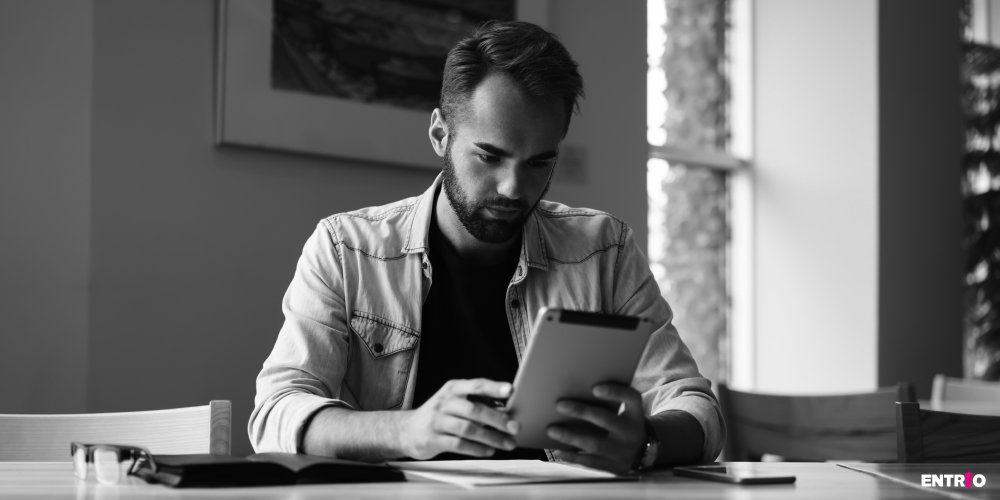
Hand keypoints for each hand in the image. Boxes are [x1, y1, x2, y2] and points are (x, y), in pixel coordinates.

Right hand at [398, 378, 520, 459]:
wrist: (407, 430)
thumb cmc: (440, 415)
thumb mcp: (454, 401)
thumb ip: (477, 402)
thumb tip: (506, 410)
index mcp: (453, 388)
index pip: (476, 385)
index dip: (494, 388)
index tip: (510, 391)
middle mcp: (444, 402)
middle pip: (474, 409)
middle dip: (498, 419)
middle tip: (515, 427)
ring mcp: (437, 421)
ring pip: (468, 429)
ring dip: (491, 437)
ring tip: (507, 443)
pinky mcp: (433, 439)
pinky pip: (459, 444)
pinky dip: (476, 448)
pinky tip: (489, 450)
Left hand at [547, 383, 646, 473]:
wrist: (642, 453)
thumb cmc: (626, 423)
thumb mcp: (628, 411)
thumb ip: (611, 401)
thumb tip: (576, 391)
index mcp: (635, 413)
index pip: (631, 397)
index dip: (614, 392)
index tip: (594, 388)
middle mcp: (630, 431)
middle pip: (606, 419)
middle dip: (582, 412)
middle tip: (560, 405)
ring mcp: (621, 451)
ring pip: (595, 444)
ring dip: (571, 437)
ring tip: (552, 430)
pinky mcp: (612, 466)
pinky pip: (590, 462)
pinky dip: (572, 456)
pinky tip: (558, 450)